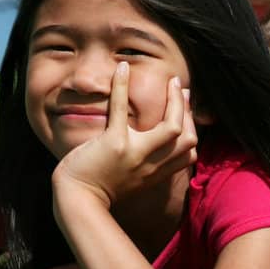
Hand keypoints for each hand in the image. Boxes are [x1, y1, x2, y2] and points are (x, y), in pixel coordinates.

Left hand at [50, 64, 197, 209]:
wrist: (77, 200)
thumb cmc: (98, 189)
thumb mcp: (130, 180)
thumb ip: (145, 167)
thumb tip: (150, 147)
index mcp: (156, 173)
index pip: (189, 153)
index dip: (192, 129)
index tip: (185, 110)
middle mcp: (151, 164)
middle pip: (188, 139)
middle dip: (188, 111)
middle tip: (180, 89)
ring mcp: (135, 154)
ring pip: (172, 127)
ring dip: (174, 100)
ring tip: (169, 81)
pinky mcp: (114, 144)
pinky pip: (121, 110)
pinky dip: (122, 86)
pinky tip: (122, 68)